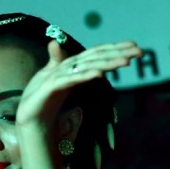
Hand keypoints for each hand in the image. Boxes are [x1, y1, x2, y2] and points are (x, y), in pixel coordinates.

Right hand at [16, 40, 142, 133]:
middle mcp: (65, 67)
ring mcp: (57, 76)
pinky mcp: (50, 87)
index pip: (96, 53)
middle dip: (117, 53)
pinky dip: (84, 75)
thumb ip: (69, 67)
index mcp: (71, 65)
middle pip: (94, 56)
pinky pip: (70, 80)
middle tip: (139, 51)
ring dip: (106, 63)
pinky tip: (99, 74)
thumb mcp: (60, 82)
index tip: (136, 48)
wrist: (30, 120)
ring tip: (125, 61)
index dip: (115, 48)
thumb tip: (79, 55)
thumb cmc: (44, 100)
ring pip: (86, 66)